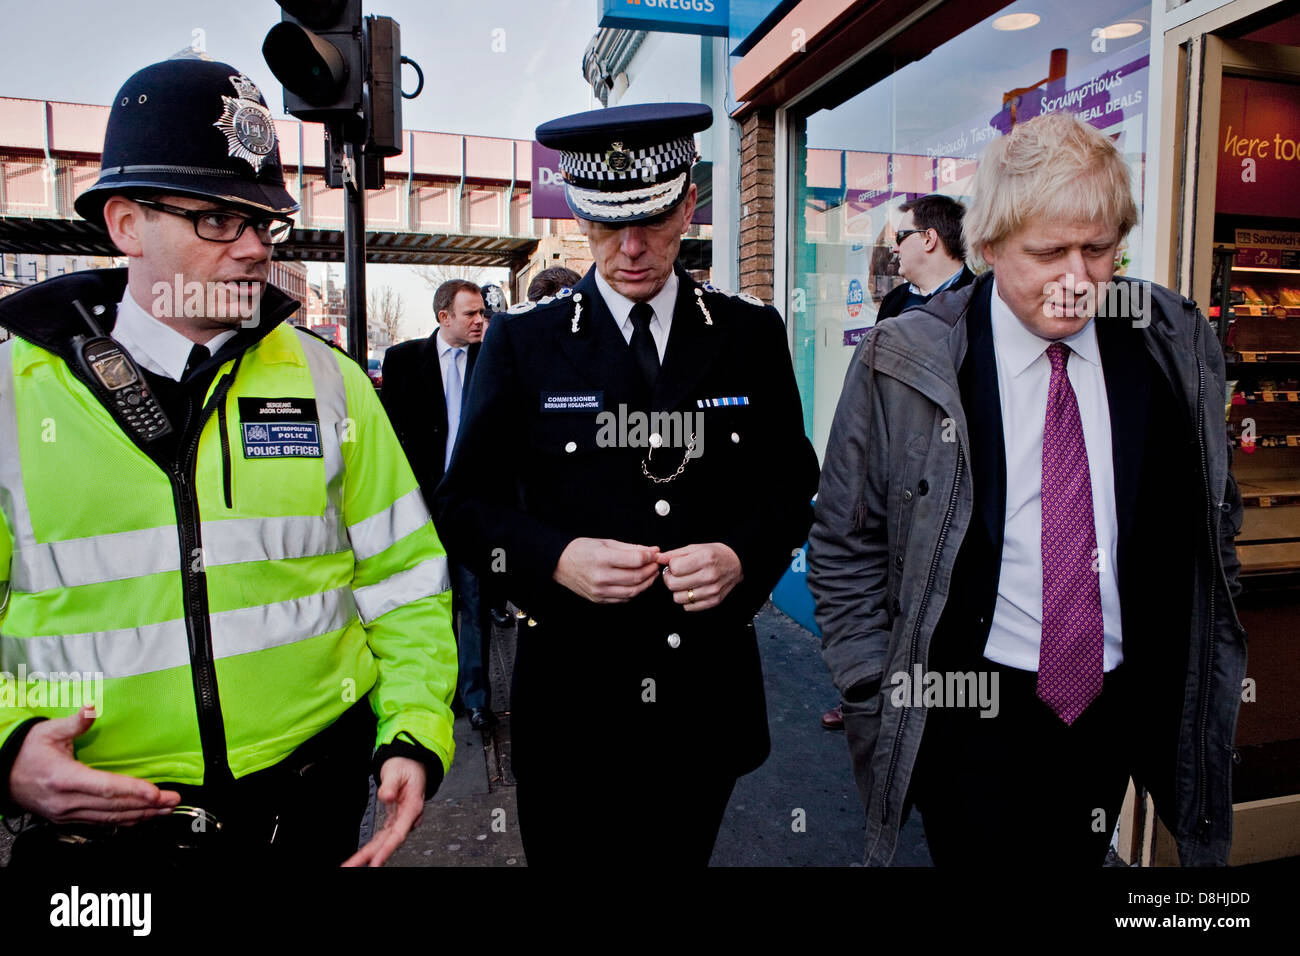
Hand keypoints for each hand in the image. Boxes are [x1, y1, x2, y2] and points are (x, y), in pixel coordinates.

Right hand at [7, 707, 180, 823]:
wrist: (1, 774)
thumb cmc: (26, 751)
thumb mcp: (48, 732)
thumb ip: (74, 723)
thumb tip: (91, 708)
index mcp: (64, 778)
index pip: (105, 787)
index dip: (132, 790)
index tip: (155, 792)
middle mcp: (67, 801)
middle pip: (113, 806)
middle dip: (146, 804)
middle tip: (173, 800)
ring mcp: (67, 813)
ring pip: (109, 818)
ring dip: (140, 815)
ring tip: (165, 810)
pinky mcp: (68, 818)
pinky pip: (101, 822)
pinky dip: (124, 821)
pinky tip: (141, 817)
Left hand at [342, 756, 425, 866]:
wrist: (413, 764)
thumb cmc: (407, 766)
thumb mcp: (397, 771)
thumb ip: (390, 785)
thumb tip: (385, 797)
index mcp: (412, 807)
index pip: (398, 833)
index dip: (386, 849)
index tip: (375, 862)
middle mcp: (407, 818)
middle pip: (388, 842)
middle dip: (370, 857)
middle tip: (351, 866)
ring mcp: (400, 820)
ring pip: (383, 842)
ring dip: (367, 855)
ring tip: (351, 864)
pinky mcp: (394, 820)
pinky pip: (382, 837)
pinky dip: (372, 847)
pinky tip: (362, 856)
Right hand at [553, 537, 660, 602]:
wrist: (560, 563)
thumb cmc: (581, 550)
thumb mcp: (606, 542)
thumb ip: (631, 548)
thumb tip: (652, 551)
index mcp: (603, 558)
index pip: (635, 560)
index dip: (650, 557)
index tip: (655, 554)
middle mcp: (601, 576)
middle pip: (636, 577)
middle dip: (651, 570)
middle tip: (655, 564)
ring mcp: (600, 590)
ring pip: (632, 591)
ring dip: (646, 583)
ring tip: (650, 574)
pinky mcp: (599, 599)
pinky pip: (623, 599)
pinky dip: (634, 591)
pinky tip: (637, 583)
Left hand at [658, 543, 742, 611]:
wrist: (737, 564)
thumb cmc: (715, 554)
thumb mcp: (696, 548)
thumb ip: (675, 554)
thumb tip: (658, 558)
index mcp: (705, 559)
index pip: (674, 568)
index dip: (670, 566)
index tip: (675, 565)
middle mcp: (709, 576)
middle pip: (673, 584)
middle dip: (670, 579)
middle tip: (676, 574)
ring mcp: (712, 591)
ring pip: (678, 598)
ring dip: (678, 591)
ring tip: (685, 582)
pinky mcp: (713, 601)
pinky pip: (688, 607)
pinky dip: (687, 600)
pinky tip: (693, 590)